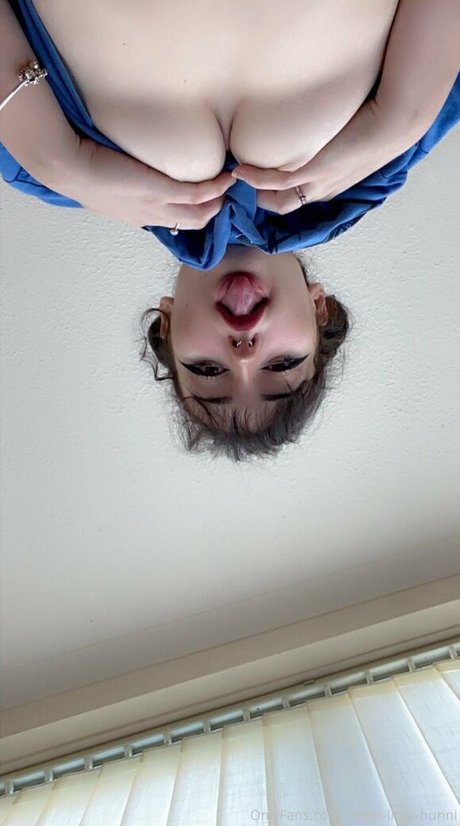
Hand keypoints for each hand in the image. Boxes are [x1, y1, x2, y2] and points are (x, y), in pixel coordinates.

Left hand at [53, 137, 236, 228]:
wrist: (69, 167)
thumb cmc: (81, 172)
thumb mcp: (107, 186)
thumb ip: (125, 186)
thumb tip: (133, 173)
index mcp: (141, 217)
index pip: (177, 223)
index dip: (197, 214)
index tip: (211, 201)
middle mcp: (152, 217)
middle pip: (196, 222)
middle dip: (216, 209)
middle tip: (230, 191)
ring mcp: (157, 205)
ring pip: (201, 212)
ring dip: (220, 199)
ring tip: (233, 182)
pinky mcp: (159, 190)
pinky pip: (198, 194)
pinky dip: (215, 187)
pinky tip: (227, 176)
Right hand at [231, 100, 418, 213]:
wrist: (393, 122)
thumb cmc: (375, 127)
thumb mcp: (348, 140)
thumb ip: (329, 143)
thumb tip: (316, 131)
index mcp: (329, 187)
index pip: (294, 199)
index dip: (274, 194)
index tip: (256, 181)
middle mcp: (322, 191)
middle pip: (281, 206)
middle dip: (258, 198)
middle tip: (239, 183)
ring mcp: (317, 184)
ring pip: (276, 202)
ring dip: (254, 192)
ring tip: (235, 177)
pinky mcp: (314, 171)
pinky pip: (276, 182)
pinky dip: (255, 178)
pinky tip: (240, 170)